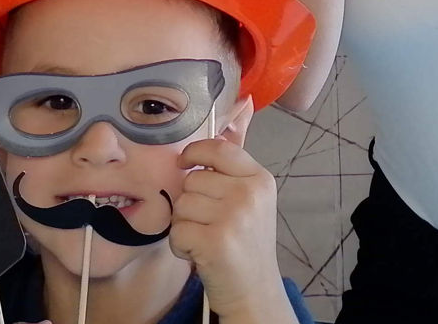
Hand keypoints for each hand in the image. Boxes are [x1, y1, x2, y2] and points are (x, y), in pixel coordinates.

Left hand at [170, 139, 286, 318]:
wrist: (255, 290)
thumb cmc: (247, 244)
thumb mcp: (251, 201)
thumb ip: (230, 174)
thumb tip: (199, 147)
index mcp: (260, 179)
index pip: (219, 149)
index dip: (195, 151)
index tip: (184, 162)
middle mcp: (249, 194)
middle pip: (193, 180)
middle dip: (190, 202)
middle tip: (209, 224)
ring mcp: (233, 217)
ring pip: (181, 204)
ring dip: (184, 224)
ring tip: (205, 239)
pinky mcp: (215, 241)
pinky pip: (176, 230)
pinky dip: (180, 245)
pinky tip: (199, 253)